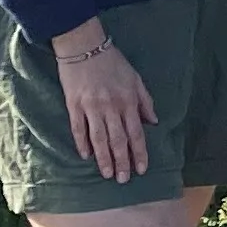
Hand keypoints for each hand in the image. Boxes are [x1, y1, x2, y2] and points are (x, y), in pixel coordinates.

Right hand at [53, 24, 159, 181]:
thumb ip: (144, 101)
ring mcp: (91, 107)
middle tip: (122, 180)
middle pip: (118, 139)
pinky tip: (85, 157)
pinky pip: (78, 128)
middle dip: (122, 161)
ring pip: (98, 138)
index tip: (141, 169)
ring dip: (104, 158)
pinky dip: (82, 143)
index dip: (139, 152)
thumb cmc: (113, 62)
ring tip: (107, 174)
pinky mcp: (73, 105)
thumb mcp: (135, 78)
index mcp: (128, 101)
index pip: (136, 133)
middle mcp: (110, 107)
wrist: (84, 46)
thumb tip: (153, 122)